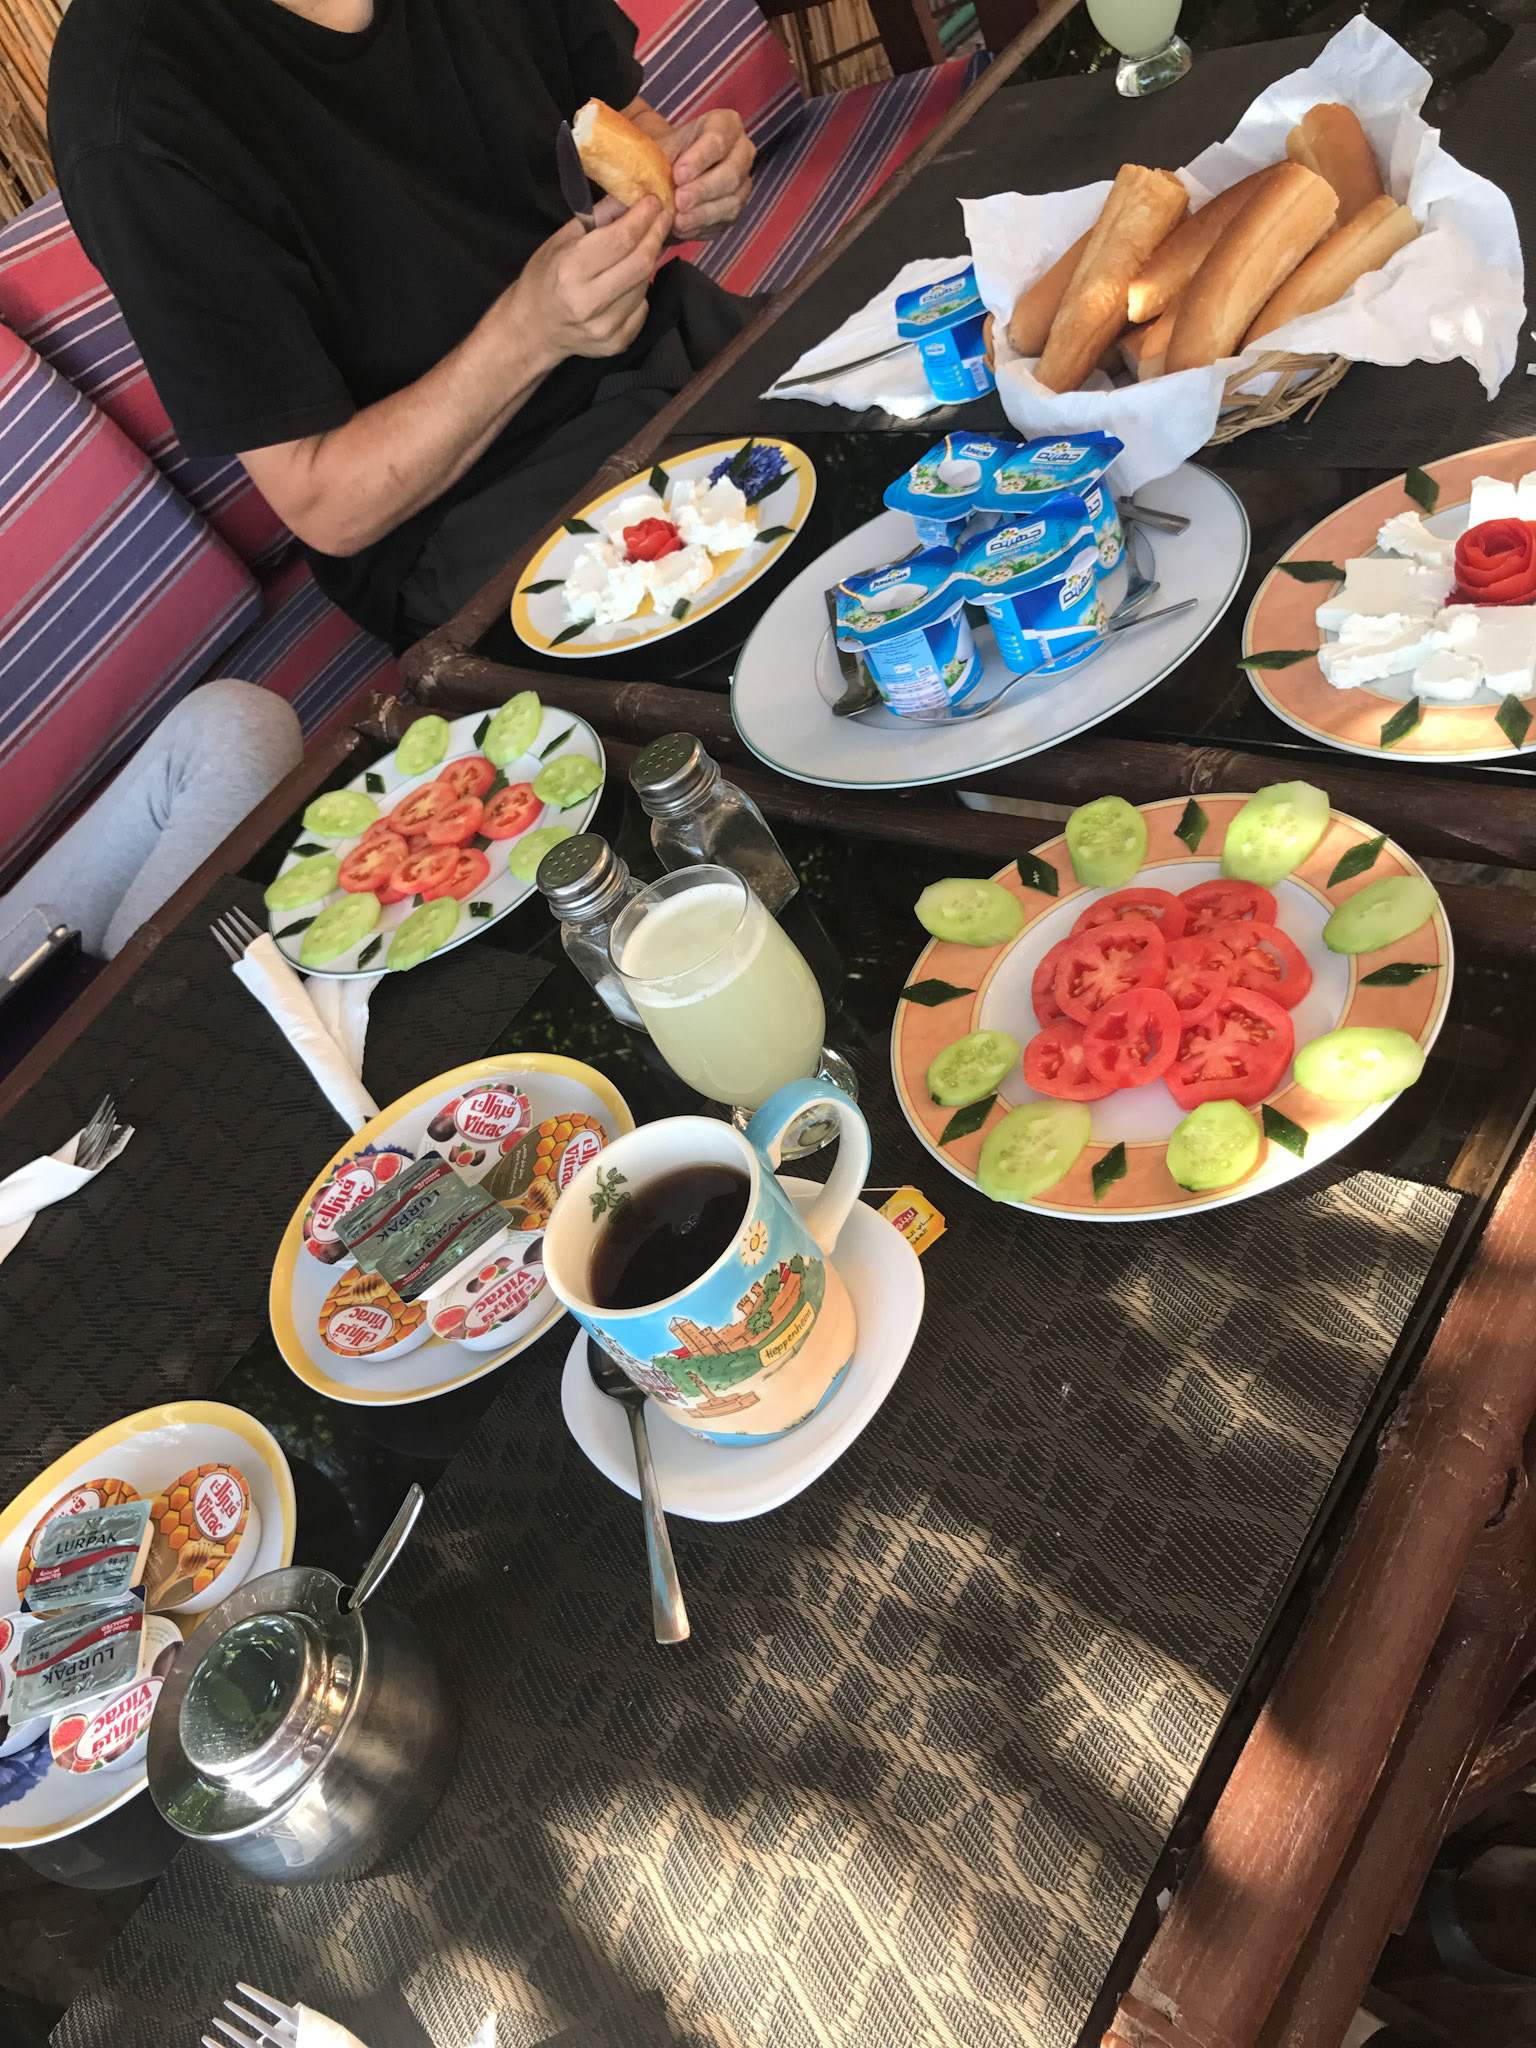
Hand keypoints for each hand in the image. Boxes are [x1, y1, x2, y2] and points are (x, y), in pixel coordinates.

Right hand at [506, 196, 670, 362]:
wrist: (534, 330)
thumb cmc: (544, 279)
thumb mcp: (561, 239)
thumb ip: (597, 218)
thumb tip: (629, 199)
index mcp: (571, 270)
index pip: (621, 239)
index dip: (643, 218)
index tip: (654, 202)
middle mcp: (589, 302)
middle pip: (641, 263)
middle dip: (656, 235)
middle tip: (663, 218)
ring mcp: (605, 327)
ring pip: (644, 285)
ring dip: (648, 262)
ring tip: (642, 248)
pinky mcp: (616, 343)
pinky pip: (642, 308)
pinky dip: (641, 290)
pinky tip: (628, 283)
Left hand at [663, 110, 754, 240]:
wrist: (671, 174)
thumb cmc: (669, 153)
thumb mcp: (663, 146)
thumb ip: (663, 157)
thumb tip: (659, 176)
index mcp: (727, 125)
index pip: (719, 139)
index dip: (699, 159)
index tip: (677, 175)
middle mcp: (742, 153)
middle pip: (731, 173)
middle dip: (703, 190)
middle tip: (678, 201)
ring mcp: (743, 184)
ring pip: (732, 202)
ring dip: (703, 213)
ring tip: (678, 220)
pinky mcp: (735, 210)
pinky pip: (724, 221)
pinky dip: (702, 226)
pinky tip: (683, 228)